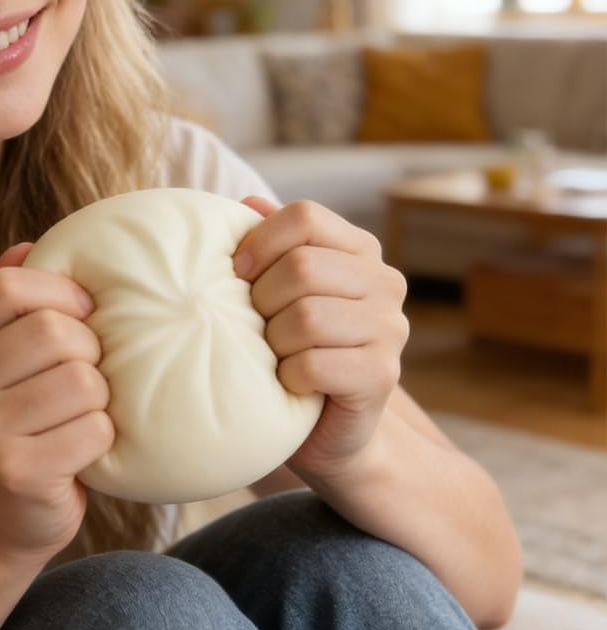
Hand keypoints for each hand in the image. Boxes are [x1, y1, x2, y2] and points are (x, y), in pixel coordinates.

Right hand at [0, 243, 112, 568]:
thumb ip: (4, 305)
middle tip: (83, 374)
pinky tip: (78, 451)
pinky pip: (94, 429)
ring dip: (98, 398)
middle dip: (88, 350)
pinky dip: (102, 438)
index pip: (9, 287)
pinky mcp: (16, 473)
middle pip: (53, 331)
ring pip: (82, 380)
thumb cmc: (1, 427)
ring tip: (79, 415)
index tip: (81, 313)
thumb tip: (32, 247)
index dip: (60, 292)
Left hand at [234, 196, 408, 480]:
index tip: (237, 272)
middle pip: (301, 266)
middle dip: (262, 300)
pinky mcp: (384, 375)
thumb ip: (267, 243)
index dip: (260, 241)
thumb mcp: (274, 290)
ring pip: (306, 317)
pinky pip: (313, 364)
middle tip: (257, 326)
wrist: (325, 427)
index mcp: (358, 249)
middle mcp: (385, 282)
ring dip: (273, 342)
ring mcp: (392, 329)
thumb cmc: (290, 347)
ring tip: (275, 356)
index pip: (305, 217)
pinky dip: (287, 376)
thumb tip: (246, 202)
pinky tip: (289, 383)